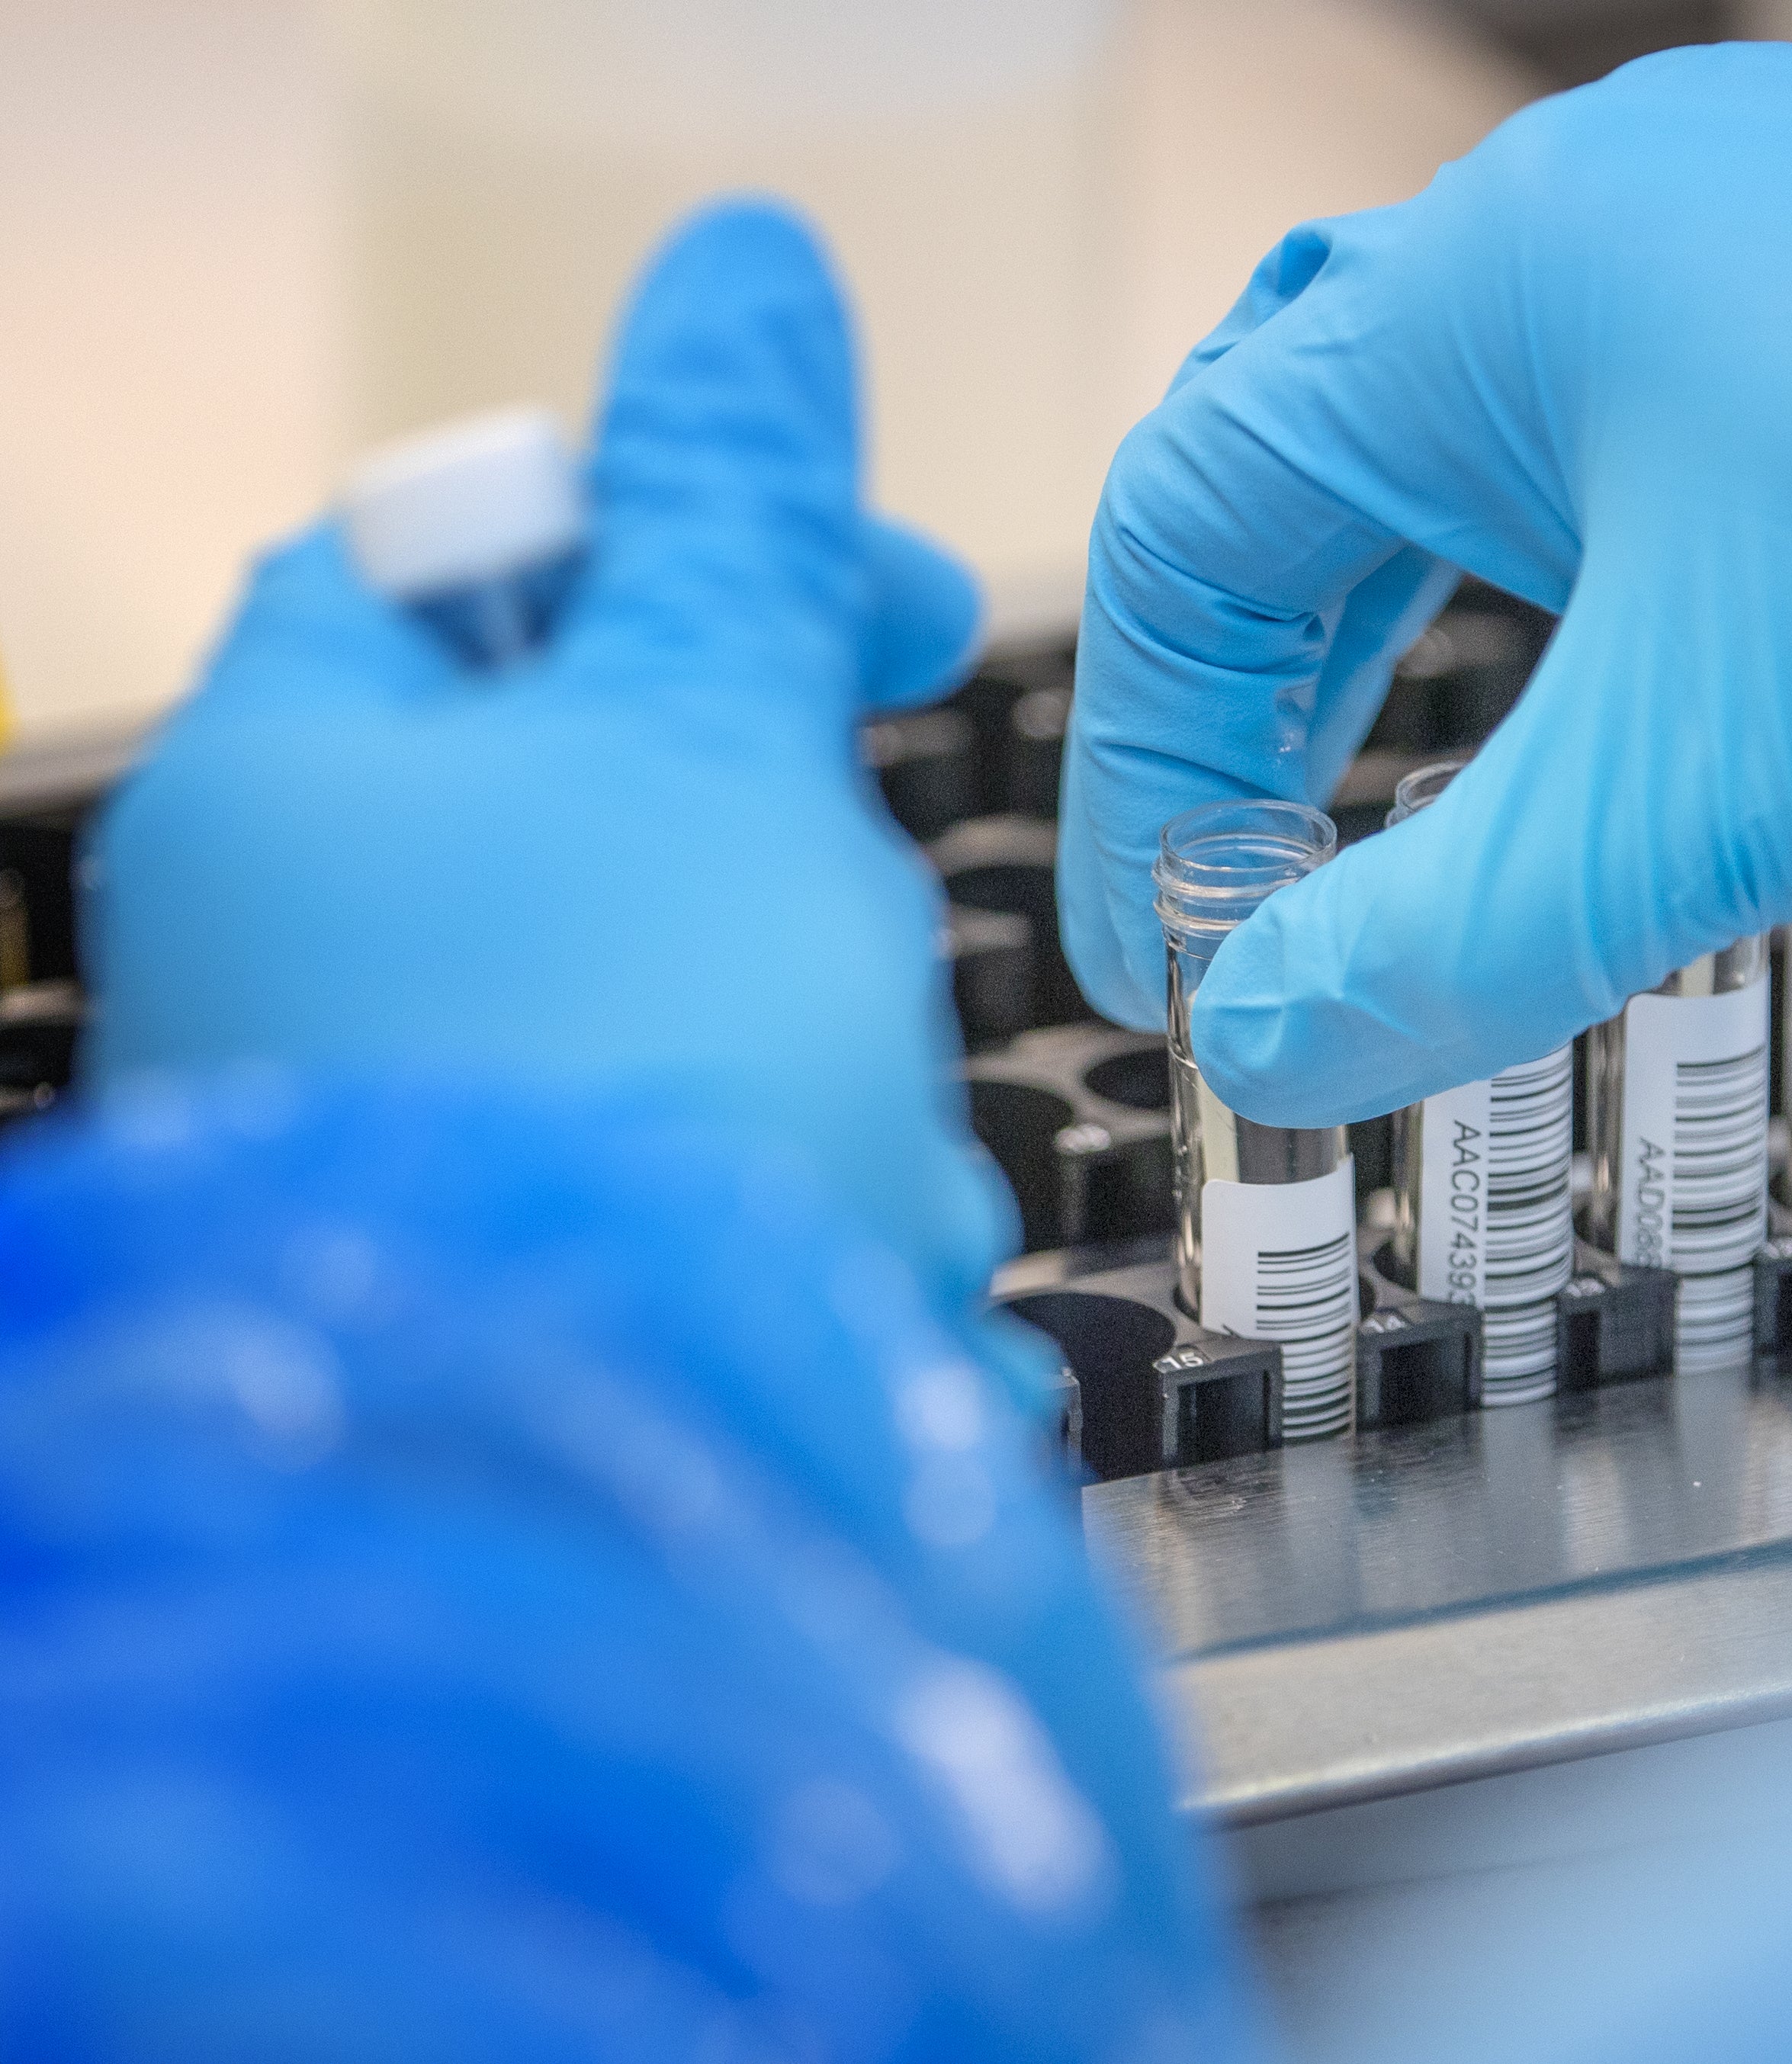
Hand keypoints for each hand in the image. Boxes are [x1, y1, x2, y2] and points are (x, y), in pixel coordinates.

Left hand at [88, 201, 1019, 1349]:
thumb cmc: (627, 1065)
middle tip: (876, 931)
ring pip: (694, 1018)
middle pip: (616, 812)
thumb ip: (735, 503)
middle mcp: (304, 968)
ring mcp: (410, 1143)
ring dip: (837, 1066)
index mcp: (292, 785)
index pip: (467, 562)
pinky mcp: (525, 1295)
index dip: (692, 541)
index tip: (888, 608)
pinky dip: (807, 1205)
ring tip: (881, 1176)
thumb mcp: (707, 725)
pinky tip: (875, 1279)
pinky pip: (701, 1186)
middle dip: (803, 868)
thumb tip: (747, 263)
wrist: (603, 1490)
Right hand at [1062, 37, 1791, 1126]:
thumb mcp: (1717, 788)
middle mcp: (1606, 211)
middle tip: (1235, 880)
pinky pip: (1641, 434)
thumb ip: (1460, 933)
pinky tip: (1610, 687)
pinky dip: (1569, 585)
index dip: (1147, 756)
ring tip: (1371, 804)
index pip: (1201, 511)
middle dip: (1254, 689)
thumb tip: (1269, 1054)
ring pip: (1484, 443)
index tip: (1162, 956)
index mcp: (1501, 285)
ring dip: (1406, 634)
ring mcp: (1761, 224)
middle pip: (1314, 454)